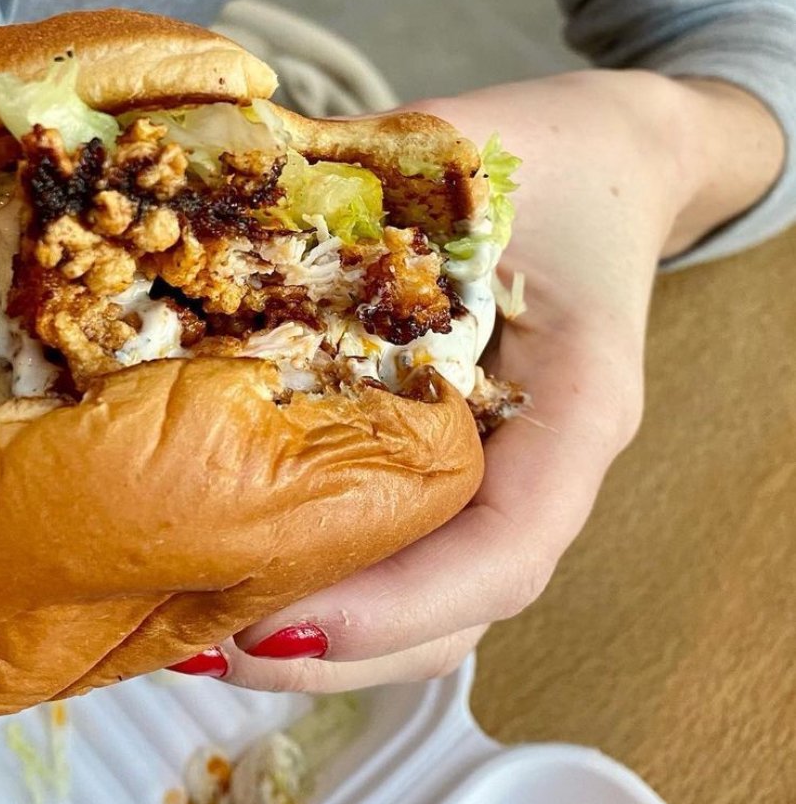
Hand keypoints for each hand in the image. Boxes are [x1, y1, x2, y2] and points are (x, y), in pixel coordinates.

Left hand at [203, 69, 782, 692]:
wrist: (604, 168)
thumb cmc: (553, 159)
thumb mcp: (474, 152)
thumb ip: (359, 188)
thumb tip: (206, 218)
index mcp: (576, 404)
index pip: (507, 545)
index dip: (399, 604)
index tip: (281, 621)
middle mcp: (541, 465)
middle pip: (460, 611)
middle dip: (335, 650)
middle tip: (203, 645)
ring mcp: (500, 475)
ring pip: (428, 603)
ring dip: (318, 637)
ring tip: (198, 633)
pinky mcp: (455, 465)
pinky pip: (400, 549)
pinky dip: (321, 577)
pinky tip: (231, 573)